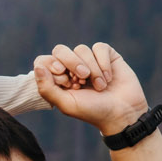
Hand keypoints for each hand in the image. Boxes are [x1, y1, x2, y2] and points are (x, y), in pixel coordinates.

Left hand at [32, 42, 148, 135]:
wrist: (123, 113)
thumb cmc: (93, 111)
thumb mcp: (67, 104)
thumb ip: (47, 88)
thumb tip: (38, 67)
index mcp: (58, 79)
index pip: (44, 61)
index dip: (52, 66)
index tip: (64, 80)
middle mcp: (71, 67)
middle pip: (60, 50)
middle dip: (71, 63)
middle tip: (82, 80)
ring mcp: (89, 60)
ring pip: (81, 49)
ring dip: (91, 69)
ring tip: (100, 86)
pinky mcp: (107, 56)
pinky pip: (99, 47)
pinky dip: (103, 62)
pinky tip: (109, 78)